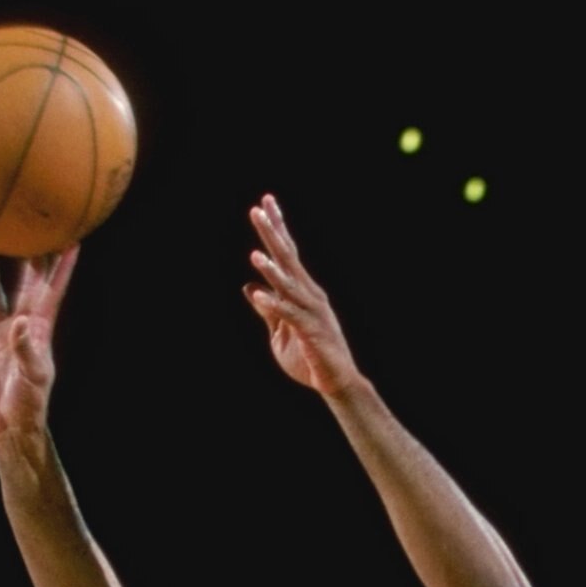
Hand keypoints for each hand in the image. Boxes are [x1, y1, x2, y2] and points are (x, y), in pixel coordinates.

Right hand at [0, 248, 78, 446]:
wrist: (8, 428)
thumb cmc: (28, 405)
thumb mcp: (31, 378)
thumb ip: (25, 350)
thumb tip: (18, 322)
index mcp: (37, 331)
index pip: (51, 293)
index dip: (61, 268)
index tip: (72, 241)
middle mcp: (17, 327)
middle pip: (23, 285)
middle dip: (28, 258)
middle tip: (29, 227)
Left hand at [244, 197, 361, 400]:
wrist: (336, 383)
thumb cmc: (310, 358)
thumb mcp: (280, 332)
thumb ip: (268, 310)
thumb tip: (250, 287)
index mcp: (303, 292)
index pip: (288, 254)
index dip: (277, 228)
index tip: (265, 203)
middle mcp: (309, 295)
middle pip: (288, 259)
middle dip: (273, 234)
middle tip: (257, 209)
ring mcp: (312, 312)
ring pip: (289, 285)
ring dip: (271, 270)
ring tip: (254, 254)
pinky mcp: (311, 332)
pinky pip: (289, 315)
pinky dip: (273, 305)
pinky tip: (257, 294)